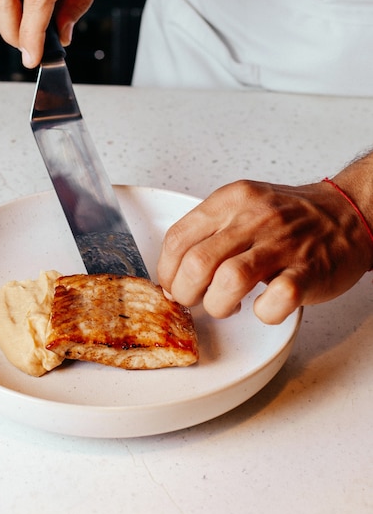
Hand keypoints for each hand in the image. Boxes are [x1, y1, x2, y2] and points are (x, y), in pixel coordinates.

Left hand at [157, 179, 372, 323]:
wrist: (346, 214)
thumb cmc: (290, 216)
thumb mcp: (242, 206)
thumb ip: (208, 232)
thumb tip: (175, 272)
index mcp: (231, 201)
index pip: (177, 239)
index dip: (167, 271)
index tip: (173, 284)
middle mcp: (253, 218)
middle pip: (196, 264)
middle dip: (187, 293)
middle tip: (196, 300)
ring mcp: (282, 244)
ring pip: (229, 282)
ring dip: (218, 305)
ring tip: (226, 306)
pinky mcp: (308, 271)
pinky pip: (275, 300)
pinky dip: (263, 313)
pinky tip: (263, 307)